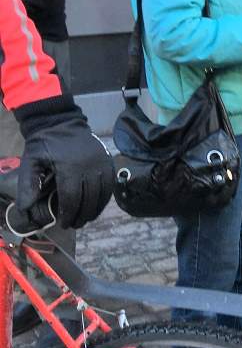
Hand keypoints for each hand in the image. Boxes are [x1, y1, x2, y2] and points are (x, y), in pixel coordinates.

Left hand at [14, 107, 112, 234]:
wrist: (62, 122)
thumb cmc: (44, 144)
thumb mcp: (30, 161)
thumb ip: (27, 184)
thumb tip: (26, 208)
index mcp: (69, 167)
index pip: (72, 198)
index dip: (68, 214)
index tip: (63, 223)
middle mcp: (89, 166)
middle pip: (88, 198)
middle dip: (81, 215)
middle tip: (74, 225)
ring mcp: (102, 163)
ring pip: (102, 194)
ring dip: (95, 210)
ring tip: (86, 219)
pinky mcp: (109, 161)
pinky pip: (110, 185)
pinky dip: (105, 198)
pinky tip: (97, 206)